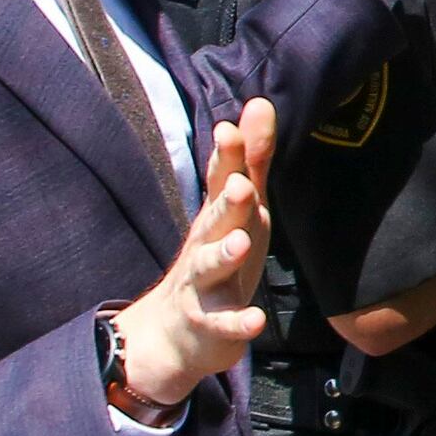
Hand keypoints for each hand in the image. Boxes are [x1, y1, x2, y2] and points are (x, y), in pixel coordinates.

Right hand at [109, 100, 279, 412]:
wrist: (176, 333)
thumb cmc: (218, 258)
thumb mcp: (237, 210)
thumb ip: (250, 161)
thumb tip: (259, 102)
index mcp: (216, 216)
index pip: (219, 182)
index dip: (226, 158)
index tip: (229, 129)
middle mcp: (205, 245)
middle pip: (214, 220)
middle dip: (226, 202)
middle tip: (239, 184)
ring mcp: (202, 285)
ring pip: (211, 268)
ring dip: (225, 255)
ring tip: (242, 244)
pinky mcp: (209, 325)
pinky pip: (223, 324)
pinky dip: (237, 324)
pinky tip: (255, 322)